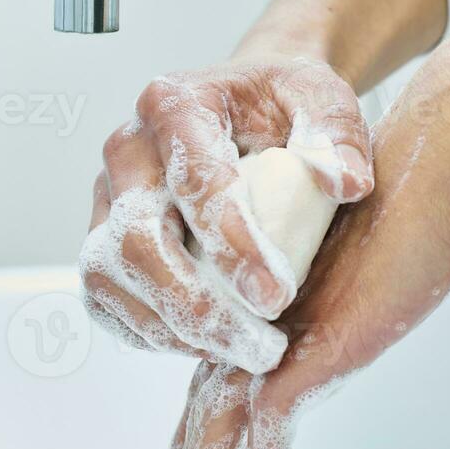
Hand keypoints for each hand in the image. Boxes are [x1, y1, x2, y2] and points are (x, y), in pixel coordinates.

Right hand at [79, 59, 373, 374]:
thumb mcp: (321, 96)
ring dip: (170, 328)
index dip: (231, 246)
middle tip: (261, 347)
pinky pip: (104, 296)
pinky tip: (206, 345)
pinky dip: (148, 331)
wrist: (245, 105)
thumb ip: (335, 132)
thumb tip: (346, 183)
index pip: (192, 181)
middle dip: (197, 306)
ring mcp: (107, 196)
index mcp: (174, 104)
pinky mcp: (103, 236)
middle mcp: (128, 149)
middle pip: (136, 240)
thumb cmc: (279, 102)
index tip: (275, 296)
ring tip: (240, 352)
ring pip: (108, 276)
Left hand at [161, 57, 449, 448]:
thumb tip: (325, 348)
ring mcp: (290, 323)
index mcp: (268, 298)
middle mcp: (267, 313)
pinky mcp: (325, 332)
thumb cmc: (413, 194)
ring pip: (223, 414)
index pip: (217, 372)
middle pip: (206, 403)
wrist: (443, 145)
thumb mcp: (362, 264)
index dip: (201, 425)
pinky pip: (279, 412)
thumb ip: (334, 307)